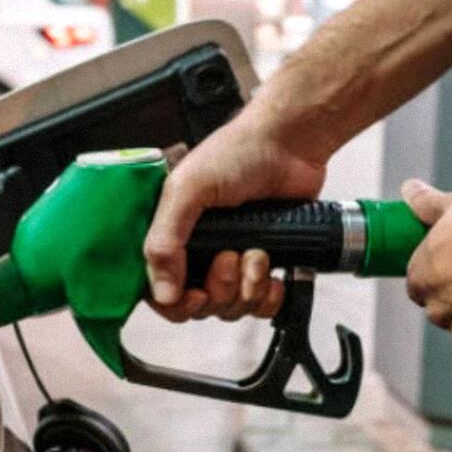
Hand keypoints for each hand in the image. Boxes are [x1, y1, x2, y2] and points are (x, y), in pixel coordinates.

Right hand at [143, 106, 326, 321]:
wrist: (290, 145)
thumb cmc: (236, 154)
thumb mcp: (187, 190)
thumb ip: (165, 240)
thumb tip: (163, 294)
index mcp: (171, 235)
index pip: (161, 292)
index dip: (178, 304)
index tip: (197, 295)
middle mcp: (198, 252)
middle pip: (201, 306)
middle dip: (220, 289)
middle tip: (230, 256)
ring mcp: (232, 260)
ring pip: (233, 307)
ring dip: (248, 287)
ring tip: (257, 252)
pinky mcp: (264, 265)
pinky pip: (262, 305)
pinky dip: (270, 297)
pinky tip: (274, 275)